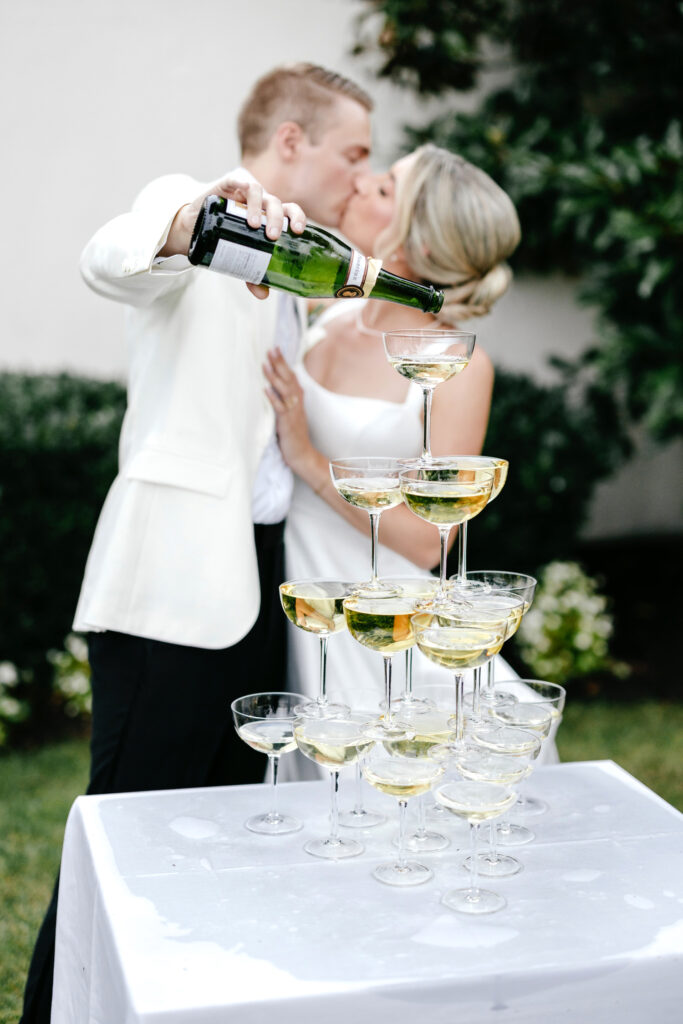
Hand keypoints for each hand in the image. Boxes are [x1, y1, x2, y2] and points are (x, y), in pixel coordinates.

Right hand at [161, 173, 305, 298]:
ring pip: (259, 192)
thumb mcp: (240, 257)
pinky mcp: (227, 185)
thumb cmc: (225, 238)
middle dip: (278, 219)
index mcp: (271, 216)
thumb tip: (263, 295)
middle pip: (276, 204)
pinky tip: (240, 198)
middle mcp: (261, 202)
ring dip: (259, 207)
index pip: (291, 212)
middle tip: (272, 236)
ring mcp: (244, 192)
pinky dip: (242, 187)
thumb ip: (253, 274)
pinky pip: (238, 181)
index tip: (298, 232)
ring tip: (254, 225)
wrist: (196, 226)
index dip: (297, 218)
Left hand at [263, 349, 311, 471]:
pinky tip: (265, 389)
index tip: (276, 349)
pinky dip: (273, 398)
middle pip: (289, 379)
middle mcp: (297, 402)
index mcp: (297, 399)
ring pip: (285, 391)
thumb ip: (284, 400)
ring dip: (275, 377)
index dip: (284, 363)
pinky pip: (280, 408)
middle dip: (280, 364)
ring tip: (266, 364)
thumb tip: (272, 386)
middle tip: (271, 349)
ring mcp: (293, 412)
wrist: (303, 455)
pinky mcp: (287, 423)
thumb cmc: (294, 435)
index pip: (291, 376)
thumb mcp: (289, 414)